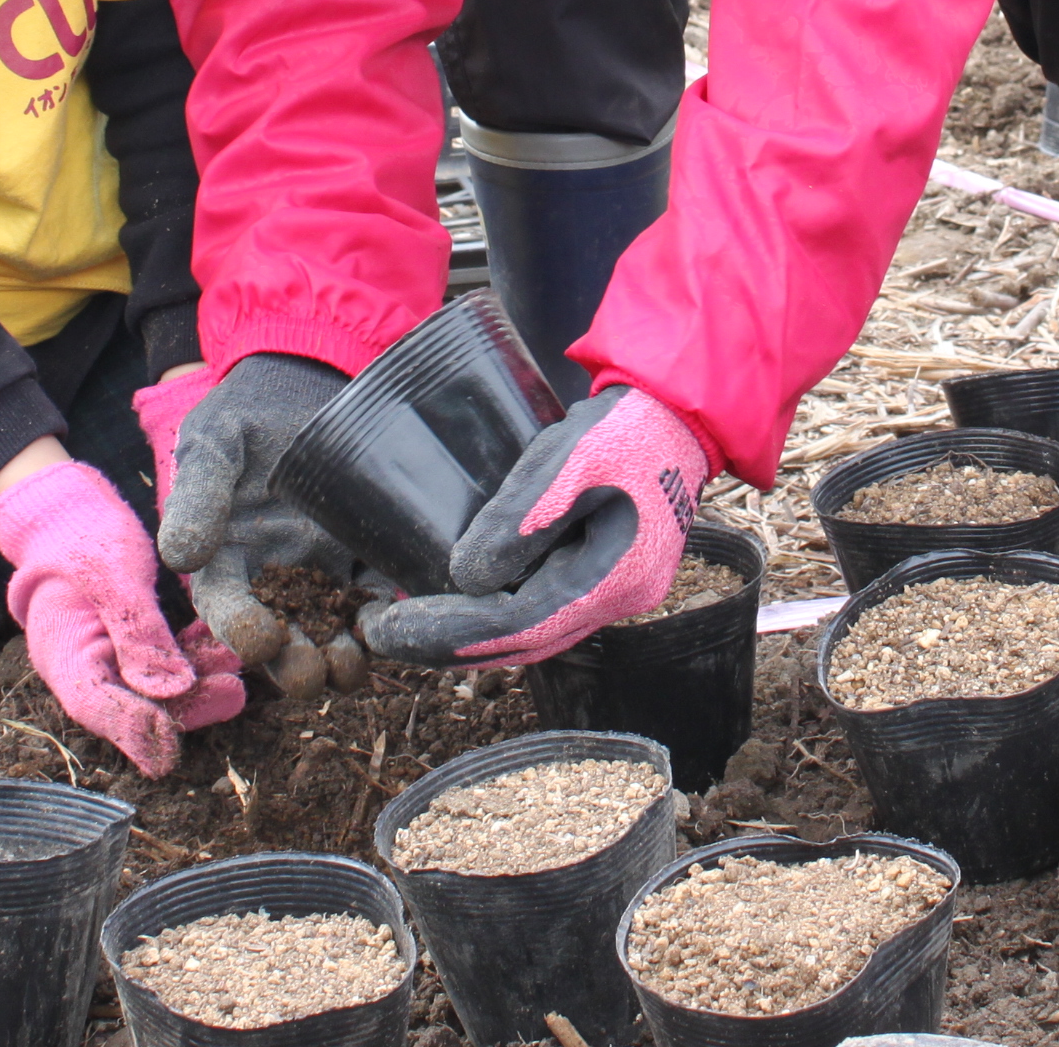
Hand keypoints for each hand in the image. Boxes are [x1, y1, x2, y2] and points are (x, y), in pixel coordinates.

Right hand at [0, 458, 245, 773]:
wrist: (71, 513)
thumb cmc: (82, 537)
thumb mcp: (110, 574)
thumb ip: (138, 630)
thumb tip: (169, 689)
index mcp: (64, 656)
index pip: (98, 706)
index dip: (134, 729)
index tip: (171, 747)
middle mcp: (88, 668)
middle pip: (137, 704)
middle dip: (186, 706)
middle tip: (232, 696)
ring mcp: (114, 658)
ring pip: (160, 685)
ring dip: (199, 682)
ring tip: (238, 675)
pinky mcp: (139, 644)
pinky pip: (171, 660)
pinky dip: (199, 655)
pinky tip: (228, 648)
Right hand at [141, 352, 353, 666]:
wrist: (303, 381)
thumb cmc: (245, 413)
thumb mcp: (213, 444)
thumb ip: (198, 494)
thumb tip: (181, 556)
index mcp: (226, 560)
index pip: (229, 608)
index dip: (242, 630)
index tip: (261, 640)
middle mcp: (274, 575)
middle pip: (283, 635)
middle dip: (296, 662)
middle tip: (312, 672)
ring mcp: (322, 567)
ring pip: (330, 627)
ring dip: (342, 655)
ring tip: (353, 664)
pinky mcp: (362, 552)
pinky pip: (372, 594)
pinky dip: (380, 616)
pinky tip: (393, 625)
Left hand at [357, 387, 709, 668]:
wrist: (678, 415)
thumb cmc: (626, 430)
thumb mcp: (569, 461)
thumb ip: (520, 519)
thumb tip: (465, 578)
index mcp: (611, 579)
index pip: (515, 628)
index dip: (446, 634)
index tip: (386, 627)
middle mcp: (618, 600)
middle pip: (521, 643)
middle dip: (447, 643)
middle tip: (380, 630)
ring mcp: (616, 592)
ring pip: (532, 633)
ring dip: (470, 632)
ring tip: (406, 618)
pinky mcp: (606, 575)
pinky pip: (544, 609)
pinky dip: (498, 610)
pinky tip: (461, 596)